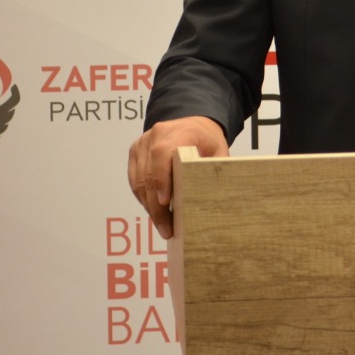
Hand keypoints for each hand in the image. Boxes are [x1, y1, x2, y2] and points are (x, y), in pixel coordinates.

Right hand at [128, 116, 228, 237]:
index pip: (162, 154)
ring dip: (149, 207)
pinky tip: (155, 213)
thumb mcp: (219, 151)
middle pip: (149, 174)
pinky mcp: (135, 153)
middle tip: (167, 229)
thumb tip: (214, 197)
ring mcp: (142, 143)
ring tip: (163, 227)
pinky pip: (135, 180)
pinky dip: (144, 199)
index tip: (166, 203)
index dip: (162, 180)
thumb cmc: (207, 140)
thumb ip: (215, 170)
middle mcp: (155, 135)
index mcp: (178, 132)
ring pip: (140, 181)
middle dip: (157, 205)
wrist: (193, 125)